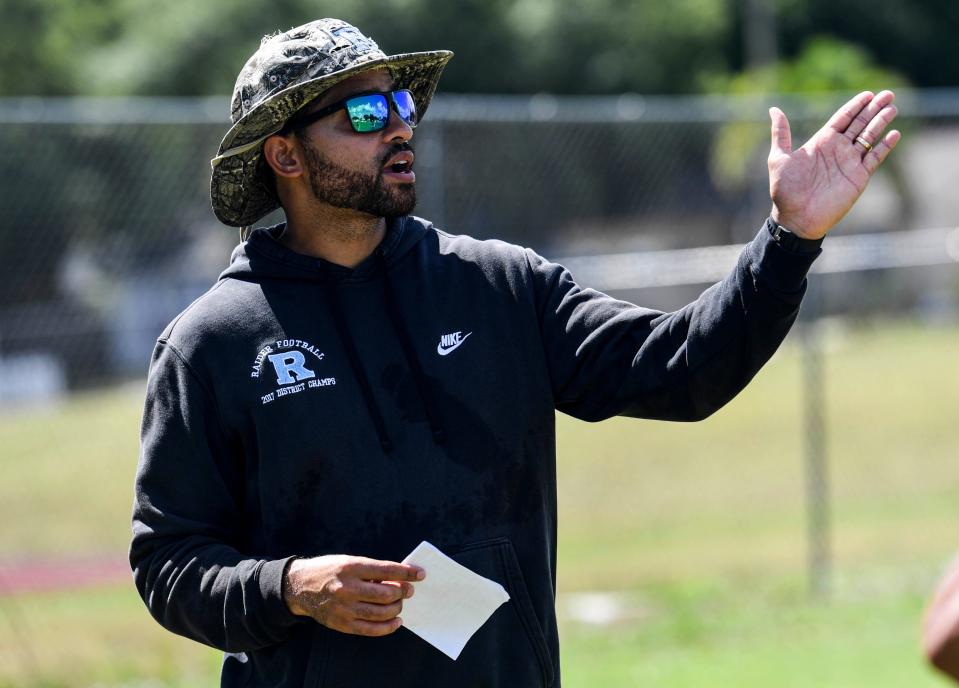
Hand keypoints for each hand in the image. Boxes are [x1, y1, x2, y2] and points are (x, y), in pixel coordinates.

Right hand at [283, 554, 424, 635]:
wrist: (299, 586)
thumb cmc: (329, 570)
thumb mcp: (349, 561)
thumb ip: (372, 570)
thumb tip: (400, 578)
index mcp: (351, 567)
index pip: (387, 570)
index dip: (407, 573)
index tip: (420, 574)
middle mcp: (347, 588)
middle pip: (386, 593)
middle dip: (402, 592)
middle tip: (408, 591)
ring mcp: (344, 608)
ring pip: (381, 613)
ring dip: (397, 608)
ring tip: (400, 604)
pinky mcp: (342, 624)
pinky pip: (371, 629)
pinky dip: (388, 627)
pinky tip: (396, 621)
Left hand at [767, 90, 900, 238]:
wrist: (796, 218)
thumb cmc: (784, 190)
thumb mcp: (778, 158)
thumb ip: (780, 133)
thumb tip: (774, 109)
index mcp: (821, 142)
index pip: (842, 118)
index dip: (855, 106)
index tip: (867, 94)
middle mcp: (837, 150)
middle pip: (859, 124)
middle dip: (873, 109)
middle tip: (888, 94)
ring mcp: (849, 163)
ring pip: (869, 137)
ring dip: (880, 123)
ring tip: (892, 108)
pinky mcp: (858, 177)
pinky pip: (875, 158)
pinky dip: (884, 146)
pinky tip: (894, 134)